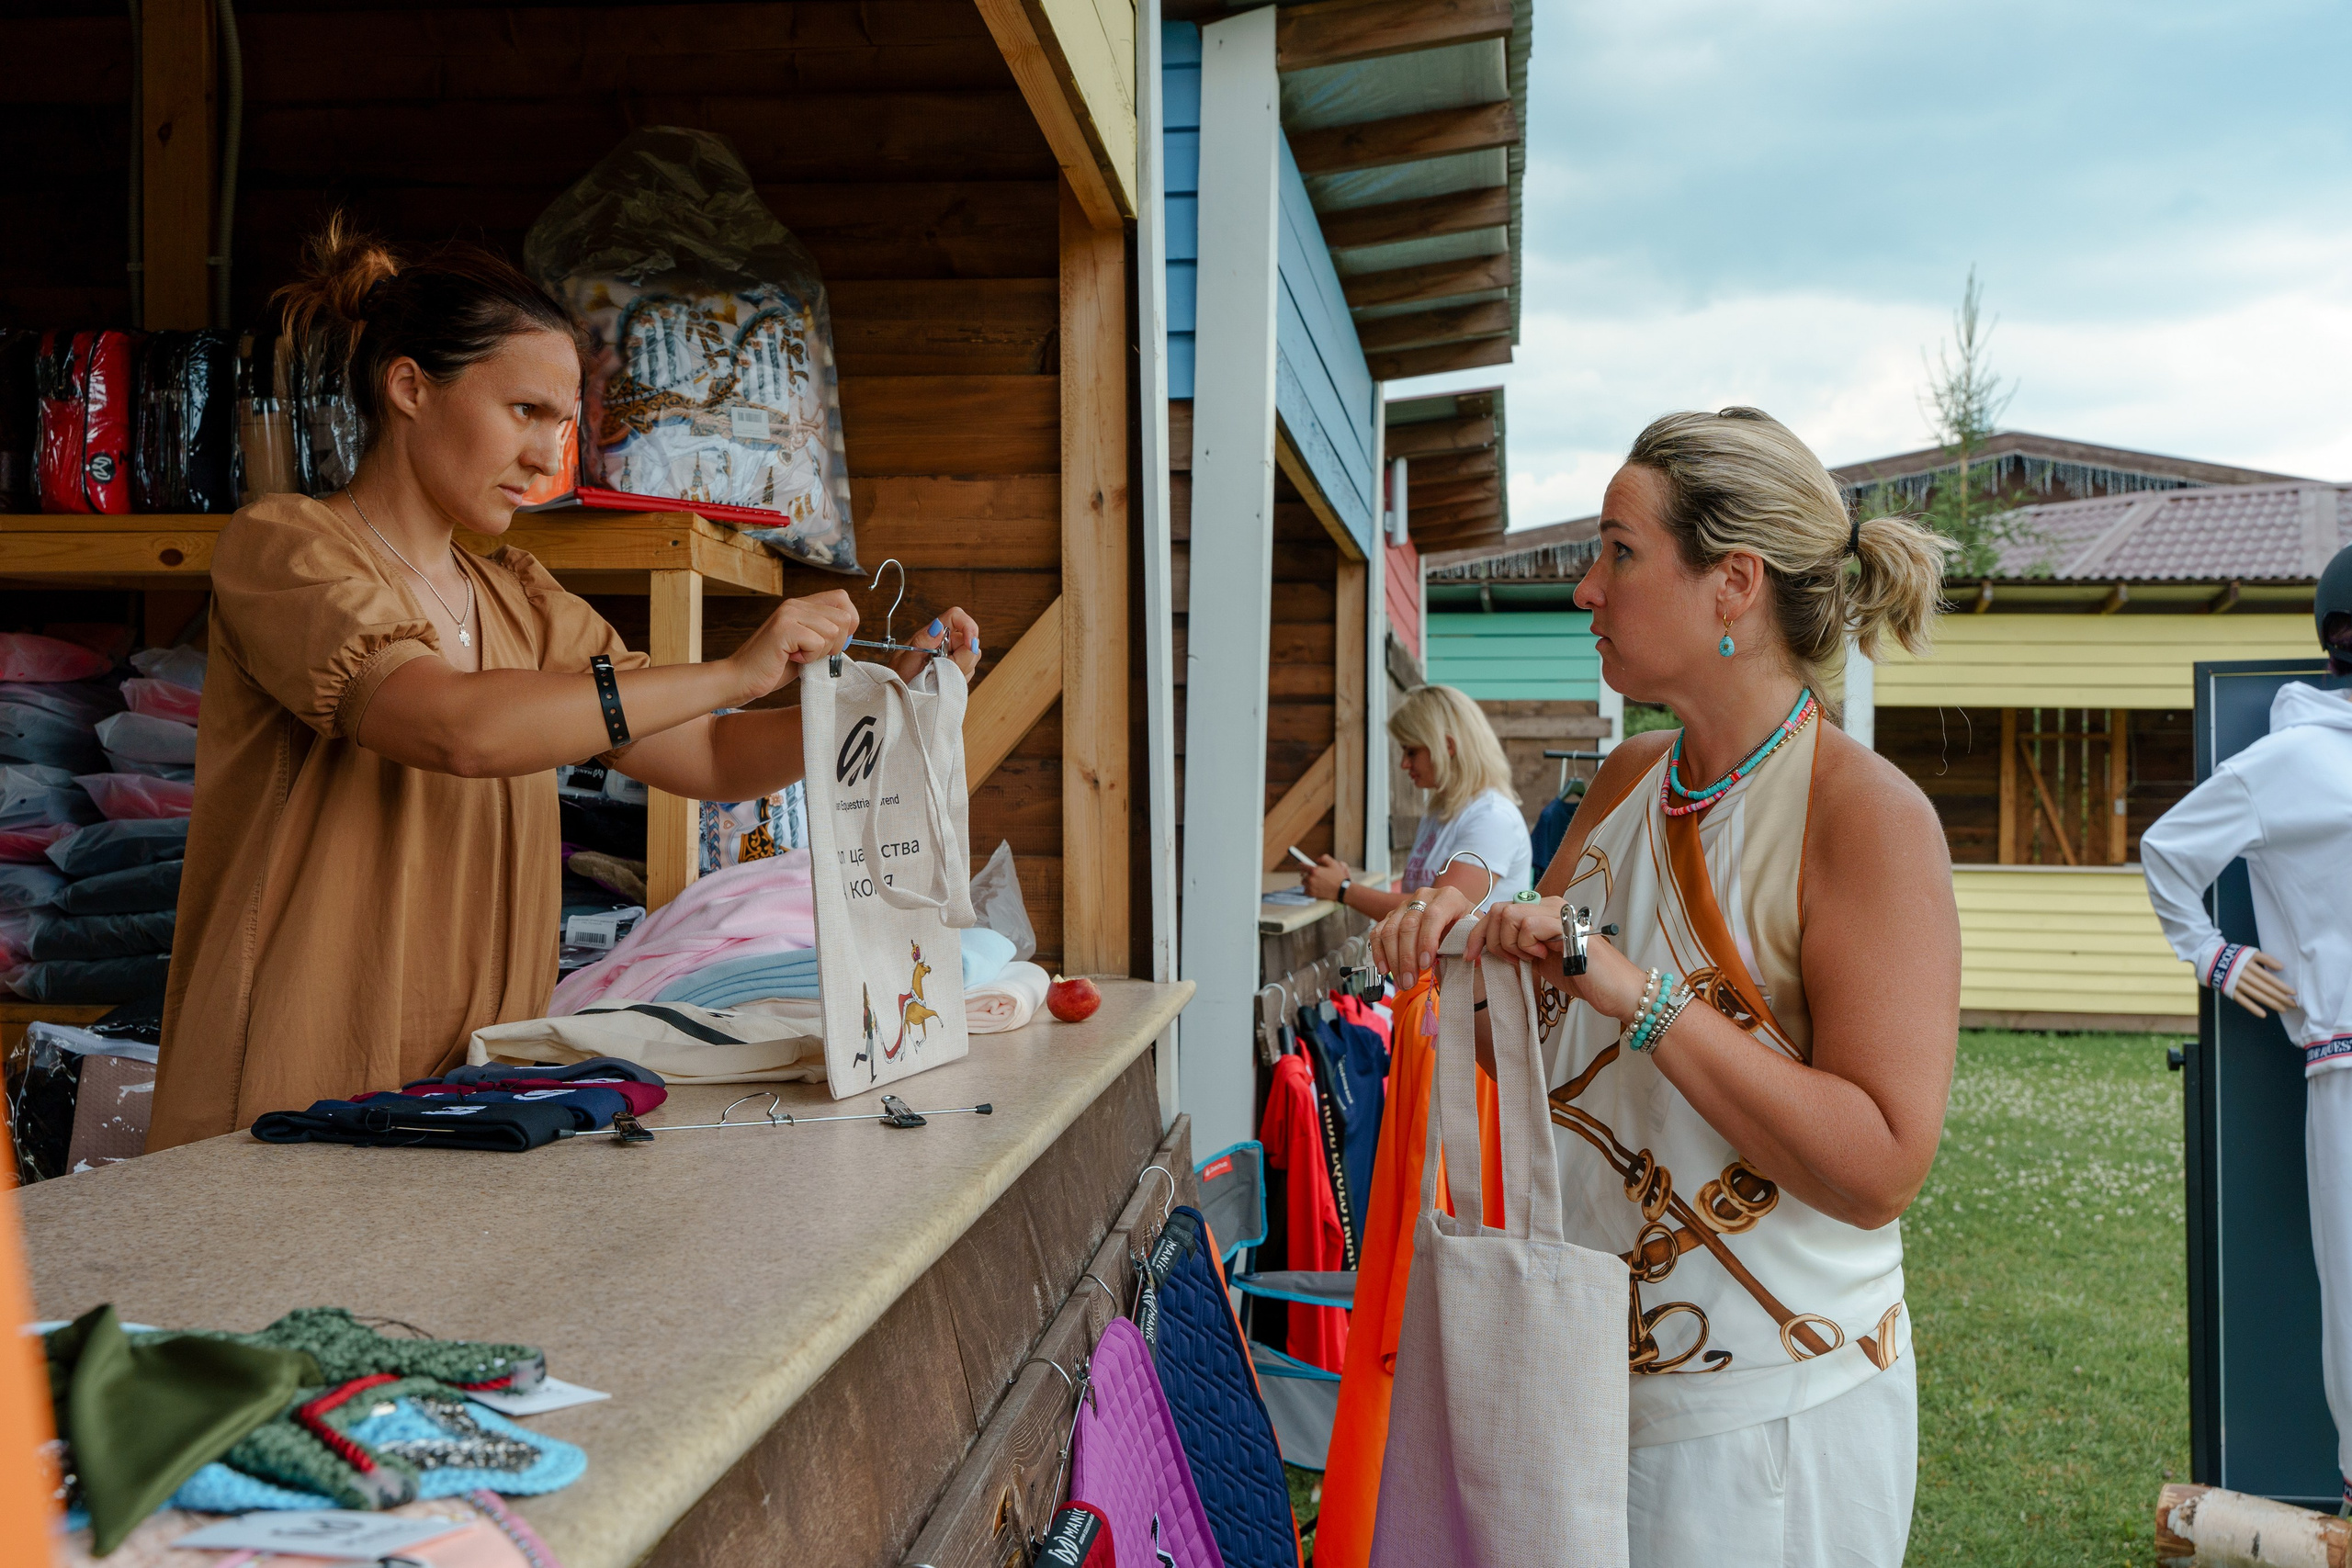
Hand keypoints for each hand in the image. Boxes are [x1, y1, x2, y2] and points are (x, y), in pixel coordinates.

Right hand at [727, 590, 858, 700]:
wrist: (742, 678)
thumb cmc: (774, 666)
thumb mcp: (806, 646)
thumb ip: (825, 634)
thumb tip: (851, 631)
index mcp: (802, 605)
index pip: (842, 598)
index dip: (848, 623)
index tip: (833, 642)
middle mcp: (795, 604)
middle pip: (844, 617)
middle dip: (836, 643)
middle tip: (812, 653)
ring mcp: (788, 614)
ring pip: (833, 631)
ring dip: (820, 652)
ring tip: (798, 656)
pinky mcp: (783, 629)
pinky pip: (817, 643)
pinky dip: (809, 658)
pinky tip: (791, 658)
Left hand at [893, 607, 981, 682]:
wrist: (897, 693)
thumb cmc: (897, 677)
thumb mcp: (904, 661)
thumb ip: (921, 643)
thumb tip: (937, 627)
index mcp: (931, 633)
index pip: (956, 617)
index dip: (968, 627)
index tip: (969, 645)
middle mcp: (943, 641)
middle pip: (969, 641)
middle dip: (961, 659)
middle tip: (942, 670)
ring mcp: (951, 655)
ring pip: (971, 658)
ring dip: (959, 671)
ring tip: (938, 678)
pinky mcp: (955, 669)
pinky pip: (968, 673)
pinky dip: (958, 680)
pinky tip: (943, 683)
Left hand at [1303, 854, 1350, 901]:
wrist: (1341, 890)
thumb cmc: (1338, 877)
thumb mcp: (1333, 863)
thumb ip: (1324, 858)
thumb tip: (1317, 860)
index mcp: (1315, 870)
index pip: (1302, 866)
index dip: (1301, 864)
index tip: (1301, 865)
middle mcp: (1311, 878)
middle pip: (1302, 875)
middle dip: (1306, 873)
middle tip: (1311, 874)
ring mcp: (1311, 887)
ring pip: (1303, 882)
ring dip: (1306, 881)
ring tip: (1313, 880)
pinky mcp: (1312, 893)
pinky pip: (1305, 890)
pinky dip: (1307, 889)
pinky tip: (1313, 887)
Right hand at [1373, 883, 1471, 980]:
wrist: (1454, 920)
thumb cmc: (1464, 929)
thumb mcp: (1473, 933)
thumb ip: (1471, 943)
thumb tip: (1468, 958)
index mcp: (1448, 897)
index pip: (1433, 915)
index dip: (1427, 941)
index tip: (1425, 964)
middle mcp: (1424, 896)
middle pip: (1408, 925)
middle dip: (1407, 957)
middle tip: (1410, 981)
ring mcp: (1405, 905)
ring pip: (1390, 930)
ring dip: (1393, 960)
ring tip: (1402, 981)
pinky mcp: (1391, 916)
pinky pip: (1378, 933)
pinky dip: (1379, 953)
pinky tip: (1385, 969)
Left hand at [1466, 894, 1653, 1024]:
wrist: (1617, 992)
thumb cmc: (1582, 978)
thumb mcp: (1540, 961)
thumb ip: (1518, 949)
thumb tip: (1486, 947)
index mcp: (1544, 911)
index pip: (1499, 910)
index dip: (1478, 934)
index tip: (1471, 956)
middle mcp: (1552, 905)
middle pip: (1499, 910)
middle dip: (1493, 941)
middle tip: (1513, 961)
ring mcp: (1560, 913)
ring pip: (1509, 916)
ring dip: (1512, 945)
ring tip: (1533, 959)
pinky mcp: (1566, 925)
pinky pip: (1527, 927)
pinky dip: (1527, 947)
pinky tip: (1544, 957)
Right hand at [2225, 948, 2298, 1018]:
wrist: (2211, 959)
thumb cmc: (2235, 956)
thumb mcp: (2250, 952)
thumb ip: (2266, 958)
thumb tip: (2281, 968)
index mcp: (2250, 964)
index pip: (2269, 978)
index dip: (2282, 986)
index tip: (2293, 993)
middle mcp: (2244, 975)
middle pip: (2265, 988)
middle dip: (2280, 997)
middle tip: (2293, 1004)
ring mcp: (2236, 983)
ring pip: (2256, 995)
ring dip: (2271, 1003)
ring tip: (2283, 1009)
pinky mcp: (2230, 990)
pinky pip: (2242, 1001)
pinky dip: (2252, 1008)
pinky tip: (2263, 1014)